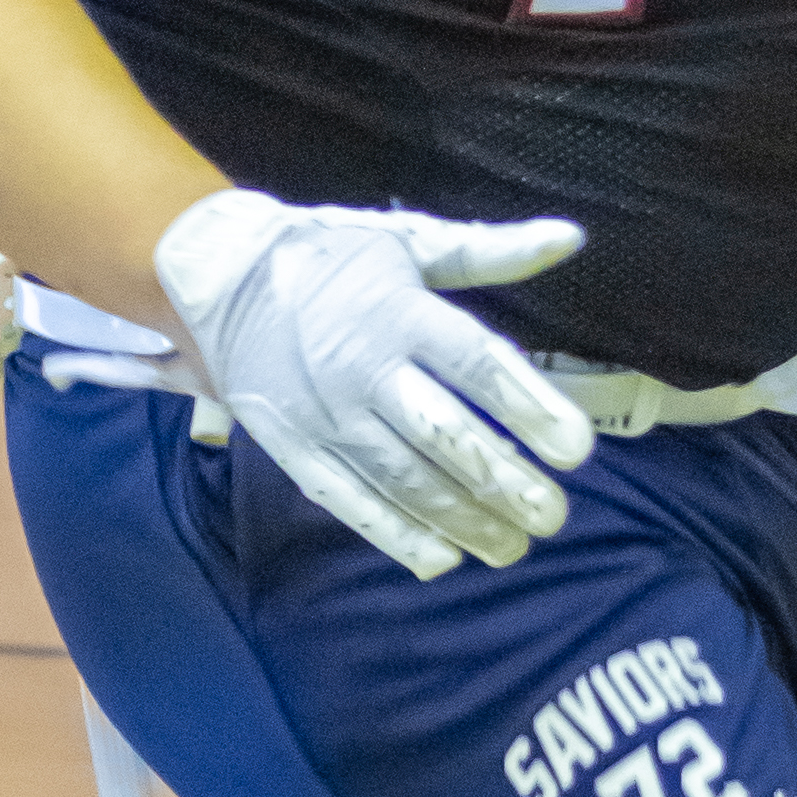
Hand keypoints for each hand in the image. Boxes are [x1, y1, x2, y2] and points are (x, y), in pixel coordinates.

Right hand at [150, 192, 596, 580]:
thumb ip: (489, 251)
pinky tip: (441, 558)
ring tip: (512, 547)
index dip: (530, 407)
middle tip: (553, 516)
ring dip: (461, 518)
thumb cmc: (331, 258)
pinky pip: (349, 500)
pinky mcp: (294, 447)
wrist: (219, 278)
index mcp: (399, 311)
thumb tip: (570, 238)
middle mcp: (363, 368)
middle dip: (503, 481)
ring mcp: (326, 415)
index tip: (577, 449)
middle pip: (444, 434)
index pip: (476, 364)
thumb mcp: (409, 240)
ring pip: (403, 478)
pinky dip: (394, 533)